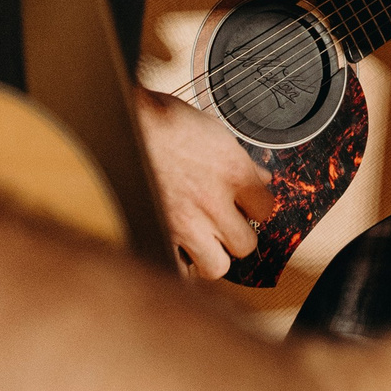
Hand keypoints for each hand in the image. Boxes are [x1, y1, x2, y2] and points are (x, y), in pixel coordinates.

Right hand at [134, 86, 272, 278]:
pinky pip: (176, 270)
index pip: (267, 208)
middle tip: (224, 226)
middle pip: (246, 244)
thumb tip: (261, 177)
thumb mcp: (214, 130)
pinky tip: (177, 251)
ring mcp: (184, 223)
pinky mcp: (157, 233)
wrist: (123, 123)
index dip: (257, 208)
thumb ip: (242, 160)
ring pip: (216, 266)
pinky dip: (179, 266)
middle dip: (236, 237)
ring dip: (211, 256)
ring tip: (202, 242)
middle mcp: (213, 201)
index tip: (246, 206)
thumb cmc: (165, 121)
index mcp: (233, 171)